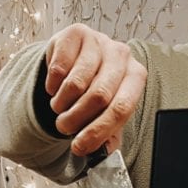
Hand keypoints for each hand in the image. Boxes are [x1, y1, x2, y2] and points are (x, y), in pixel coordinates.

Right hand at [44, 24, 146, 156]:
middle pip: (98, 96)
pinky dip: (52, 86)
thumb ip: (108, 133)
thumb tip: (104, 154)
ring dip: (61, 104)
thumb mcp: (104, 110)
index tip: (79, 147)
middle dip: (76, 120)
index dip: (98, 131)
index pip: (121, 108)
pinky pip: (58, 68)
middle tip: (64, 127)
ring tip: (59, 107)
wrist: (75, 59)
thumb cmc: (93, 87)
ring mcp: (99, 40)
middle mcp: (121, 55)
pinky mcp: (75, 33)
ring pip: (76, 84)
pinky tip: (55, 87)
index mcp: (135, 76)